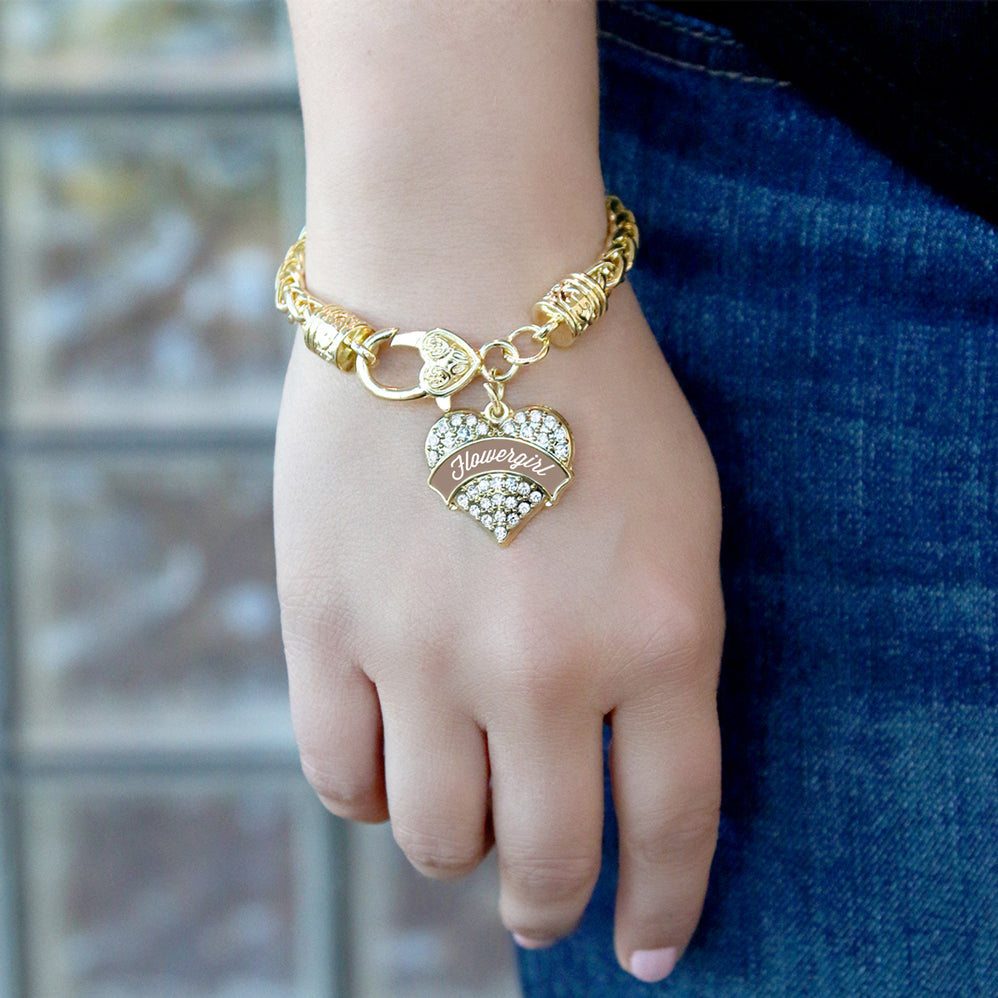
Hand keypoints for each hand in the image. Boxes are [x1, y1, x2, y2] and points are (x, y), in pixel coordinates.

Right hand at [274, 283, 723, 979]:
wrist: (462, 276)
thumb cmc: (590, 387)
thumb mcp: (682, 518)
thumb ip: (664, 651)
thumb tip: (617, 764)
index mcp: (660, 637)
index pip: (668, 829)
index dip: (661, 908)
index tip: (646, 950)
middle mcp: (543, 666)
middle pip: (541, 860)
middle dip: (546, 903)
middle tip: (542, 900)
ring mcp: (425, 649)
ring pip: (433, 835)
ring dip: (457, 843)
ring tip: (466, 805)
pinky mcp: (325, 621)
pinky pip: (340, 775)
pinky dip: (371, 791)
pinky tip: (393, 757)